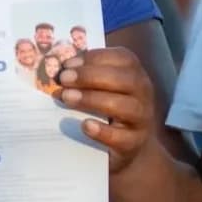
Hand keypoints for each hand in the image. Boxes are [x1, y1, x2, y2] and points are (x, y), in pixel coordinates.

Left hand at [57, 48, 154, 172]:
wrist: (130, 143)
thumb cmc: (109, 107)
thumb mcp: (101, 87)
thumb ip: (85, 76)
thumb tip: (58, 70)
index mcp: (134, 74)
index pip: (122, 58)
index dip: (94, 58)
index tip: (67, 64)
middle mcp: (142, 93)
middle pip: (124, 79)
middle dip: (90, 76)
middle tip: (63, 79)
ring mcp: (141, 119)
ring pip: (124, 106)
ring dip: (92, 99)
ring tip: (67, 98)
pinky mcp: (134, 143)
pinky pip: (122, 137)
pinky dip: (102, 131)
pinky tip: (85, 125)